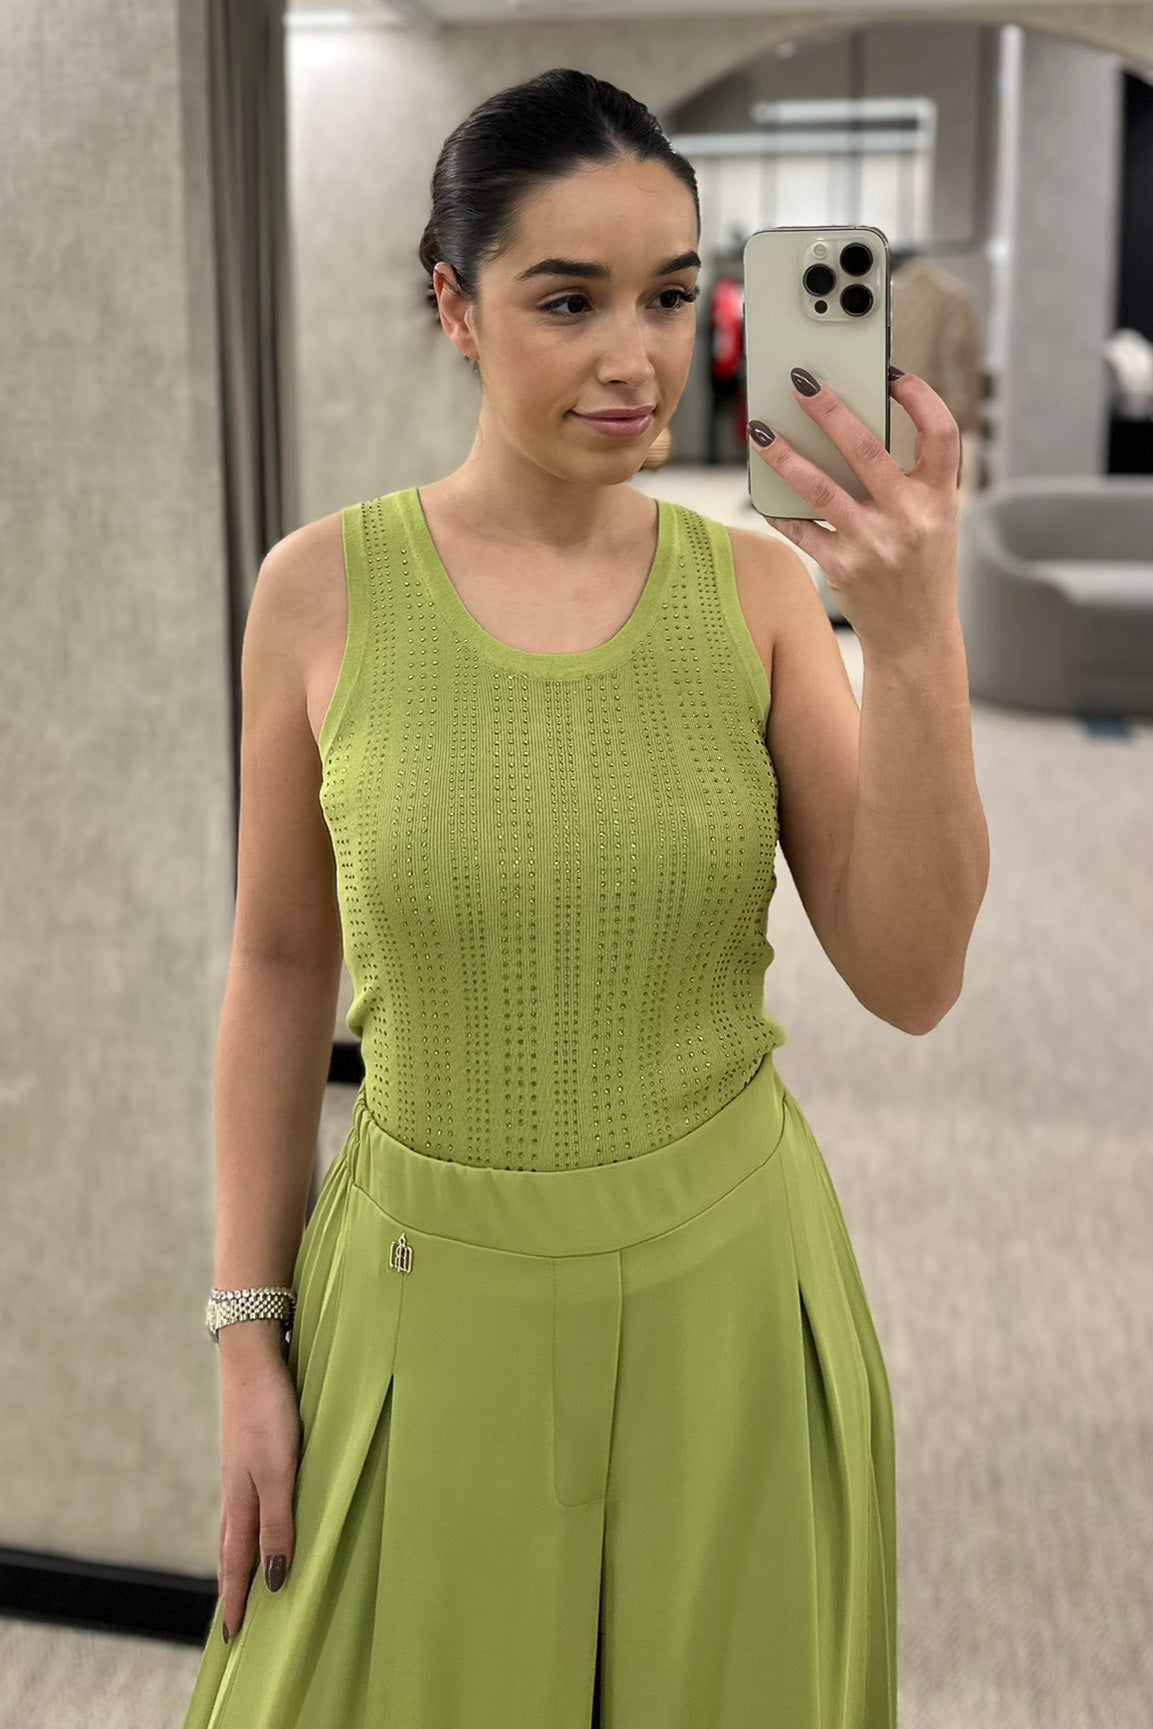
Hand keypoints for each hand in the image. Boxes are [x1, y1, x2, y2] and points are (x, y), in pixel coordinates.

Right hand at [217, 1334, 300, 1641]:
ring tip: (240, 1582)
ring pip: (236, 1526)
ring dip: (237, 1558)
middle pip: (230, 1550)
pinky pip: (246, 1502)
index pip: (237, 1564)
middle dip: (231, 1587)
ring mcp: (241, 1470)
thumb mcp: (279, 1470)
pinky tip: (255, 1518)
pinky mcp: (251, 1451)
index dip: (237, 1600)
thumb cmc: (267, 1413)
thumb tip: (272, 1577)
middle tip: (231, 1623)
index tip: (232, 1639)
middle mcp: (237, 1490)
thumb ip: (277, 1522)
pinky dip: (247, 1525)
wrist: (251, 1356)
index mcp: (242, 1501)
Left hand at [747, 366, 962, 661]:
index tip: (890, 373)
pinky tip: (762, 491)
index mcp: (941, 498)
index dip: (918, 396)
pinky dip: (779, 509)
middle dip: (828, 409)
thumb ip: (907, 477)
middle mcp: (910, 518)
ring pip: (819, 488)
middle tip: (799, 381)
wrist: (916, 636)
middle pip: (865, 449)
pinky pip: (801, 529)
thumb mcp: (933, 519)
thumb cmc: (921, 566)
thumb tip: (848, 426)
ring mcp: (875, 544)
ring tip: (758, 431)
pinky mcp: (843, 568)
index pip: (941, 432)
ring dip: (784, 455)